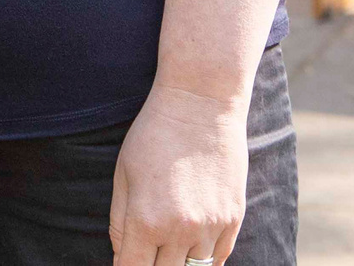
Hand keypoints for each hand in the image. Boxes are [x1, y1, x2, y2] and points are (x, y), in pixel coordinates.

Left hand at [112, 83, 246, 264]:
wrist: (201, 104)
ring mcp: (211, 227)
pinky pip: (218, 259)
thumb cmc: (153, 135)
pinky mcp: (233, 219)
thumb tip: (122, 258)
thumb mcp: (124, 175)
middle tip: (148, 253)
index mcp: (146, 220)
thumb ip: (119, 223)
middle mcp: (180, 230)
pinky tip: (192, 249)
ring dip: (179, 265)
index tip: (126, 265)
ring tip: (169, 250)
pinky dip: (204, 261)